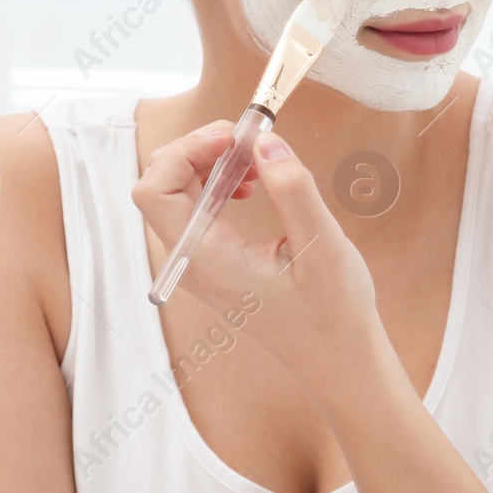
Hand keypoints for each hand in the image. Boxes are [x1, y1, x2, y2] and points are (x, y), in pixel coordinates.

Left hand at [131, 120, 382, 387]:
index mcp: (207, 260)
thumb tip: (264, 142)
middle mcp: (191, 261)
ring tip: (258, 161)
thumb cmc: (332, 310)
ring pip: (175, 192)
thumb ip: (292, 190)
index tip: (235, 136)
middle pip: (160, 184)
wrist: (335, 357)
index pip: (156, 190)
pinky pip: (194, 207)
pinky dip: (217, 182)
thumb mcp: (322, 245)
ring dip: (210, 162)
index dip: (188, 150)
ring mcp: (197, 262)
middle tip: (251, 142)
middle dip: (199, 149)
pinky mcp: (211, 260)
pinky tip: (252, 185)